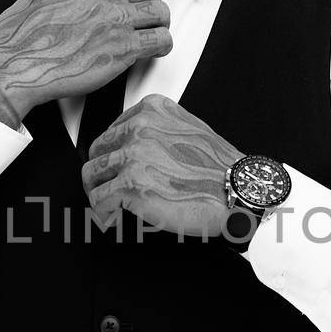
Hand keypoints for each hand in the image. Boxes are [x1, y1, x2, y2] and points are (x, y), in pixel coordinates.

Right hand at [0, 0, 171, 119]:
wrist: (16, 61)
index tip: (130, 1)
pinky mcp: (124, 46)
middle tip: (143, 20)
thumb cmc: (22, 32)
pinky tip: (155, 50)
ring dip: (159, 24)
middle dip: (148, 5)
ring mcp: (116, 17)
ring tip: (153, 34)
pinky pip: (161, 40)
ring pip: (160, 12)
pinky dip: (162, 45)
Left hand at [81, 94, 242, 237]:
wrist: (239, 192)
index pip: (112, 130)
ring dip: (97, 195)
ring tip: (108, 208)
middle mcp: (140, 127)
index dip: (112, 155)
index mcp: (153, 110)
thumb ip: (158, 131)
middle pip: (97, 151)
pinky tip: (112, 221)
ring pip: (91, 175)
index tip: (115, 171)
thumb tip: (133, 147)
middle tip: (107, 192)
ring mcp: (134, 154)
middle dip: (100, 174)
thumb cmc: (220, 169)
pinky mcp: (131, 184)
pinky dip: (102, 214)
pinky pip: (99, 200)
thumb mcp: (189, 130)